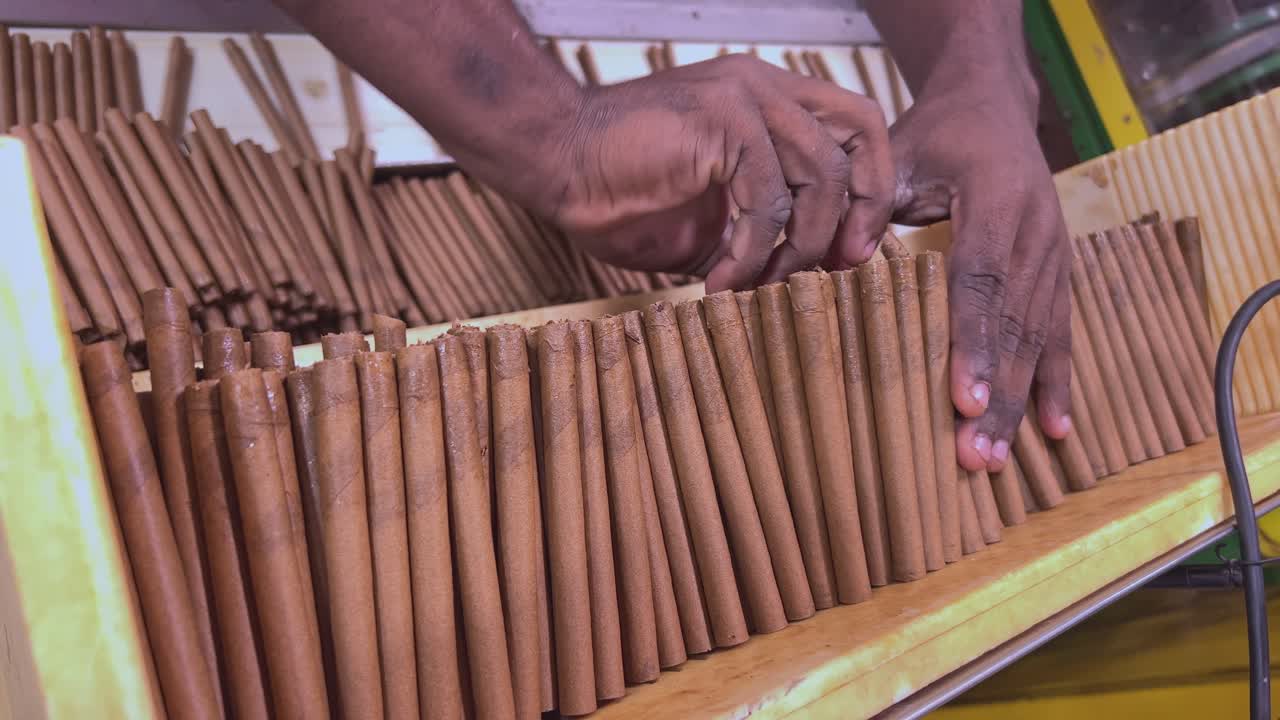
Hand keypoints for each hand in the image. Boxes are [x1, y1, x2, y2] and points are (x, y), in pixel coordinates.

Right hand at [532, 54, 894, 291]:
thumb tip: (811, 269)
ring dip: (798, 246)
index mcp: (767, 98)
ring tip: (759, 284)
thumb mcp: (713, 218)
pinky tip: (722, 278)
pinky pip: (767, 199)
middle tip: (841, 265)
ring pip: (820, 175)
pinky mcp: (722, 120)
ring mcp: (745, 95)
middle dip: (862, 207)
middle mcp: (764, 85)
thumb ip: (763, 229)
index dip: (870, 189)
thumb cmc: (622, 190)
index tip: (854, 251)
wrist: (557, 164)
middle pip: (860, 133)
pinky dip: (751, 252)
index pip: (854, 126)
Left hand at [889, 77, 1072, 471]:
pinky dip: (1055, 383)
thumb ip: (868, 203)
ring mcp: (1055, 254)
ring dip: (1018, 403)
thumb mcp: (895, 152)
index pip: (982, 280)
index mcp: (997, 197)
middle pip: (1016, 324)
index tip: (961, 399)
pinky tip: (1056, 432)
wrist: (994, 105)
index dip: (973, 342)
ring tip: (996, 460)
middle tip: (973, 456)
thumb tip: (840, 263)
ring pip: (1039, 339)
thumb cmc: (935, 132)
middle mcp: (1038, 229)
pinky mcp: (1059, 271)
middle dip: (995, 395)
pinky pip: (1060, 333)